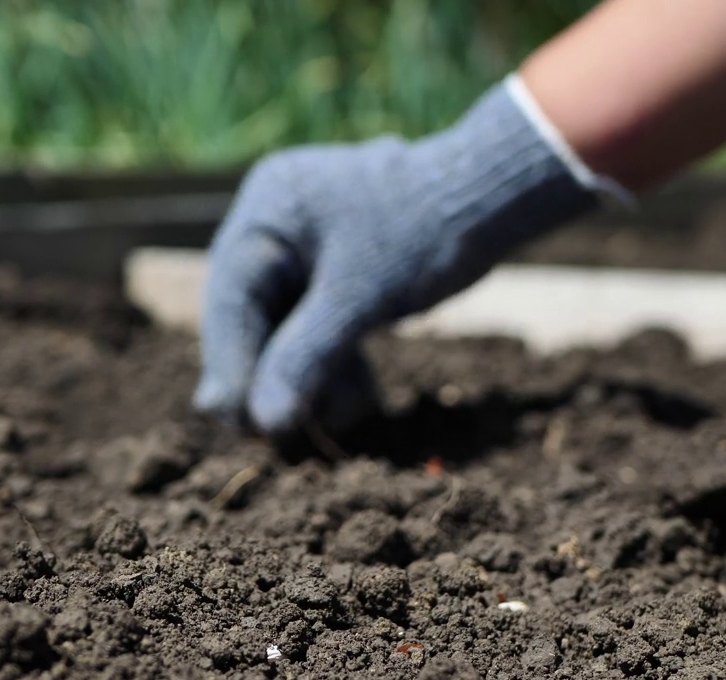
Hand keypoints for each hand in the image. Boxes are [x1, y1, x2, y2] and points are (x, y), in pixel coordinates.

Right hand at [194, 78, 601, 436]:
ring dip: (309, 379)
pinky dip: (334, 364)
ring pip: (283, 331)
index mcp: (267, 210)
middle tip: (272, 436)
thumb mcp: (359, 297)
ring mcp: (303, 249)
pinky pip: (315, 329)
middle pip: (250, 318)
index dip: (231, 363)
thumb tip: (262, 422)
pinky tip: (359, 397)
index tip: (236, 420)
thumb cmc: (425, 230)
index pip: (230, 298)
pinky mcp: (333, 273)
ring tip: (341, 417)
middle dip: (271, 376)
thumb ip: (306, 356)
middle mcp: (275, 226)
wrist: (494, 196)